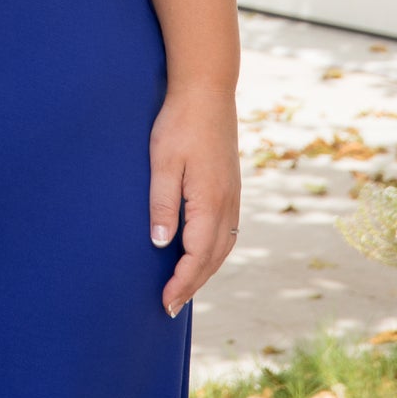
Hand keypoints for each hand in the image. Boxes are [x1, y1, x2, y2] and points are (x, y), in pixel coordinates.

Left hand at [148, 82, 240, 317]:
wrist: (208, 90)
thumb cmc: (180, 123)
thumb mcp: (163, 162)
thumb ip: (162, 204)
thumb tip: (162, 245)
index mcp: (210, 201)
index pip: (196, 255)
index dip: (181, 282)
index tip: (164, 301)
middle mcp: (228, 204)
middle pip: (213, 258)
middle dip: (192, 284)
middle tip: (170, 307)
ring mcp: (233, 196)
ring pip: (224, 247)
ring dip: (205, 271)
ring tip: (185, 288)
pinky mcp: (232, 187)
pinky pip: (227, 232)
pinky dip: (214, 252)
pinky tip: (201, 253)